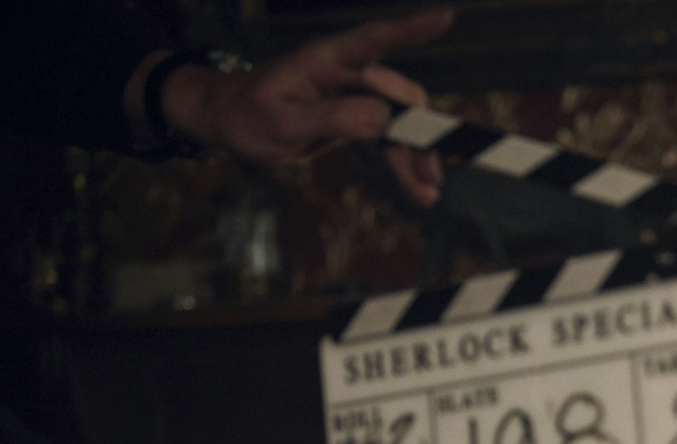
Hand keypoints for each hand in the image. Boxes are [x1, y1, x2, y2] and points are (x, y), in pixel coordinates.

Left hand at [154, 8, 452, 204]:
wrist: (232, 122)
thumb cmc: (247, 116)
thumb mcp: (283, 123)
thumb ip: (333, 119)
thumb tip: (383, 117)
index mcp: (324, 61)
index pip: (373, 40)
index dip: (410, 29)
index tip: (444, 17)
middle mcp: (346, 73)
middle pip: (399, 96)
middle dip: (420, 134)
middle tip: (430, 175)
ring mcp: (355, 95)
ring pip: (401, 122)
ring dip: (416, 155)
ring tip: (427, 192)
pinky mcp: (357, 117)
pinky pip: (390, 138)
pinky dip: (404, 162)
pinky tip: (417, 187)